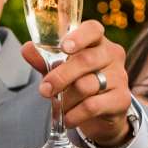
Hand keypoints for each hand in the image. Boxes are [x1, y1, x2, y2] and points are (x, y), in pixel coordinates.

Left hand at [22, 19, 133, 147]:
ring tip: (59, 106)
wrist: (102, 113)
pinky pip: (92, 106)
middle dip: (60, 76)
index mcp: (97, 41)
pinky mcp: (121, 100)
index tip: (64, 47)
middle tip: (44, 90)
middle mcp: (112, 55)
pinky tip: (68, 119)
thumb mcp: (60, 69)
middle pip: (86, 60)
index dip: (79, 36)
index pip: (93, 29)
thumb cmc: (80, 82)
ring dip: (66, 99)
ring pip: (86, 86)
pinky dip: (75, 114)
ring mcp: (119, 77)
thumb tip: (26, 48)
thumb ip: (44, 59)